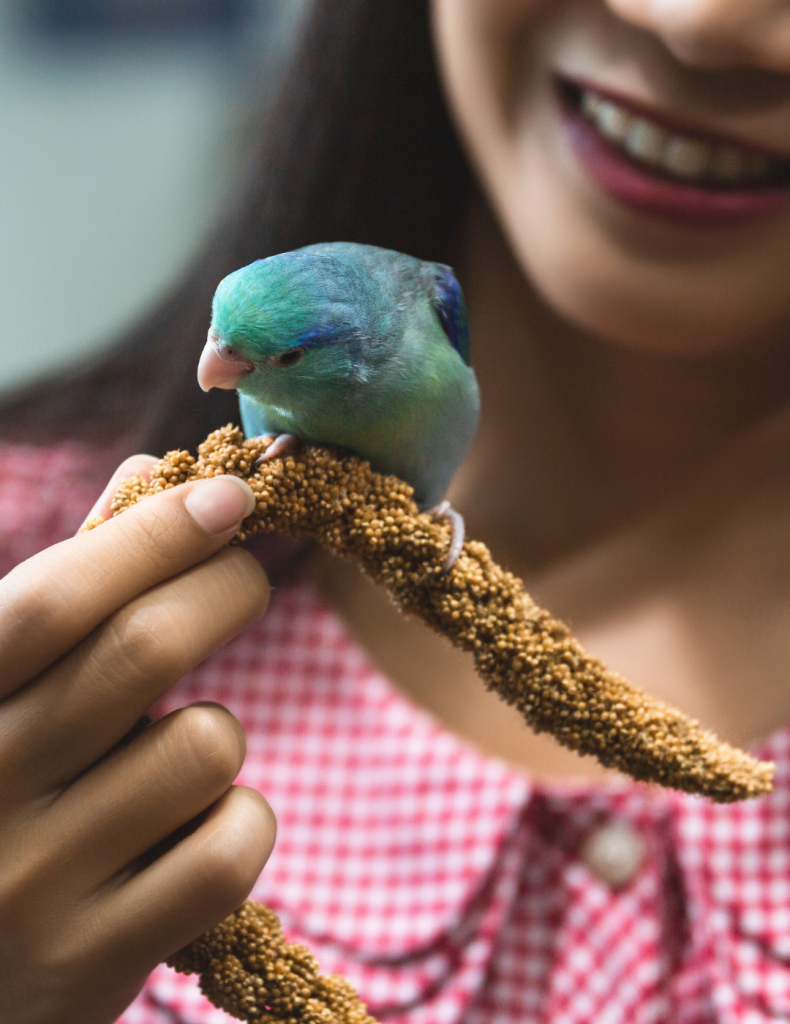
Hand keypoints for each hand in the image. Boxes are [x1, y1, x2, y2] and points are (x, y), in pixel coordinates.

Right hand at [0, 456, 274, 1023]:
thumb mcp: (0, 688)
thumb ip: (69, 587)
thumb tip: (149, 479)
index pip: (55, 597)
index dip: (153, 534)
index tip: (232, 495)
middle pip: (145, 649)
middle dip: (226, 588)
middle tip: (246, 577)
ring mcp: (34, 884)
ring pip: (206, 747)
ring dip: (215, 733)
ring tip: (172, 758)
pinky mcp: (97, 958)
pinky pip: (232, 847)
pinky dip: (238, 822)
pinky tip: (190, 834)